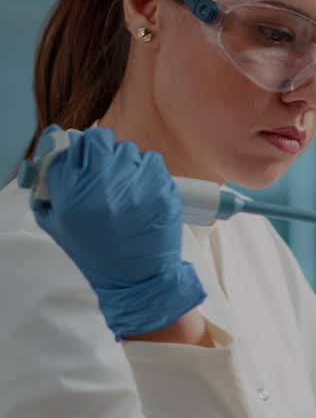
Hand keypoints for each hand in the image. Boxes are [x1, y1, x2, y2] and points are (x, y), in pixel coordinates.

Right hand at [31, 125, 205, 339]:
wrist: (137, 277)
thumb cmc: (96, 251)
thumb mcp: (58, 224)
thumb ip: (50, 188)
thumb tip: (55, 154)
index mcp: (72, 192)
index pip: (74, 145)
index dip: (79, 149)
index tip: (84, 157)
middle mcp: (103, 184)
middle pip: (101, 140)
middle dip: (101, 150)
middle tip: (105, 168)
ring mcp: (136, 185)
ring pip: (128, 149)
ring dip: (125, 161)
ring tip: (126, 184)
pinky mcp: (162, 189)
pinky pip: (153, 160)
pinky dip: (147, 169)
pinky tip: (143, 187)